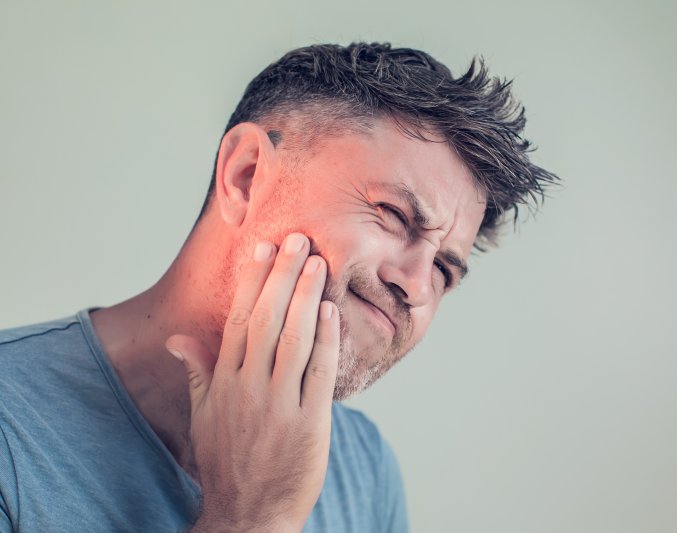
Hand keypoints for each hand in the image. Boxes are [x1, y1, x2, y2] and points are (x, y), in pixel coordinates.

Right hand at [166, 233, 339, 532]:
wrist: (247, 514)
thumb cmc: (226, 461)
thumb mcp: (203, 417)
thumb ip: (197, 374)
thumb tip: (178, 340)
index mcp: (223, 383)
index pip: (239, 319)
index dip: (252, 281)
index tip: (263, 248)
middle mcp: (247, 388)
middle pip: (266, 319)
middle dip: (282, 275)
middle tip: (298, 238)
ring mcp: (278, 406)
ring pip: (293, 339)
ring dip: (306, 296)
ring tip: (318, 261)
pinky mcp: (308, 424)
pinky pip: (318, 373)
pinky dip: (326, 339)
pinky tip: (332, 311)